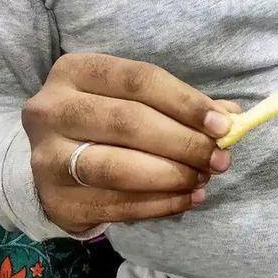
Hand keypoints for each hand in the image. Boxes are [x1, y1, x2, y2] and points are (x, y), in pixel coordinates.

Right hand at [22, 53, 239, 233]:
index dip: (186, 102)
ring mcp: (46, 157)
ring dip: (172, 177)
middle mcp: (51, 110)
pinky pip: (115, 205)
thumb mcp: (136, 99)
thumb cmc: (106, 119)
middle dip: (184, 143)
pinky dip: (159, 205)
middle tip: (219, 158)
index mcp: (75, 71)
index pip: (140, 80)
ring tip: (202, 180)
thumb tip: (230, 116)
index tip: (223, 124)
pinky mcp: (55, 200)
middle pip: (128, 122)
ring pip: (117, 168)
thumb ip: (181, 105)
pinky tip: (187, 200)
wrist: (54, 158)